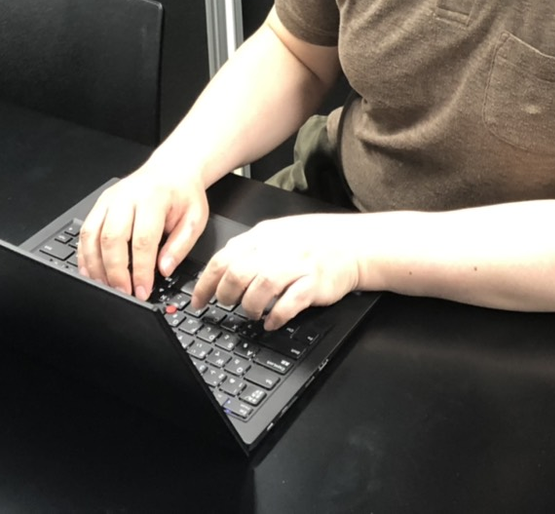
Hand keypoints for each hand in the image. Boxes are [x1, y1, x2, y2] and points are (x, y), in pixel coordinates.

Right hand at [77, 162, 208, 300]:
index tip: (143, 291)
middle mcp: (126, 196)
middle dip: (115, 272)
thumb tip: (164, 269)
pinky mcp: (99, 204)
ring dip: (96, 266)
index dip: (141, 270)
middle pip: (112, 238)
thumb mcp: (195, 218)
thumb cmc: (183, 194)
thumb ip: (181, 245)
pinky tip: (92, 272)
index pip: (142, 239)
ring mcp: (109, 199)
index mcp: (153, 198)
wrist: (171, 169)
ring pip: (92, 236)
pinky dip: (85, 255)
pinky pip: (85, 232)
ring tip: (107, 287)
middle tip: (123, 293)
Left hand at [191, 214, 362, 329]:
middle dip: (226, 295)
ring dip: (250, 307)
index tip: (197, 301)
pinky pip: (288, 304)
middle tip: (228, 305)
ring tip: (253, 313)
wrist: (357, 244)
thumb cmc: (319, 241)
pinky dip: (275, 316)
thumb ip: (253, 247)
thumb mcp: (281, 233)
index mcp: (264, 235)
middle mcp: (277, 248)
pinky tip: (272, 321)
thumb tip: (224, 267)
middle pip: (237, 273)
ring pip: (259, 288)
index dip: (205, 283)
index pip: (223, 258)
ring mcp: (296, 265)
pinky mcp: (313, 283)